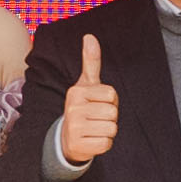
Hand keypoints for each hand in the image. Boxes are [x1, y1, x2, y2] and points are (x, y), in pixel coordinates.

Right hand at [53, 35, 117, 168]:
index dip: (110, 101)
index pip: (112, 95)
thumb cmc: (82, 107)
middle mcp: (73, 108)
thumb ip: (91, 61)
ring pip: (112, 129)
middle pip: (113, 113)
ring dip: (107, 131)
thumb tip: (90, 36)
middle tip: (95, 118)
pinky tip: (92, 140)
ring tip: (94, 128)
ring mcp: (74, 127)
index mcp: (76, 92)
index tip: (97, 103)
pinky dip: (103, 144)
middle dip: (109, 117)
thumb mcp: (86, 84)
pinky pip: (106, 144)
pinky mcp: (78, 145)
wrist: (67, 138)